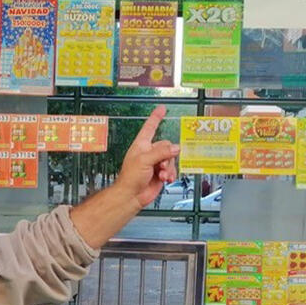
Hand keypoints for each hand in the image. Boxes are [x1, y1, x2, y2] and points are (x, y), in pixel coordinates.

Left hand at [68, 105, 179, 247]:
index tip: (162, 108)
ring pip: (170, 159)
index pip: (150, 127)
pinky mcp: (160, 173)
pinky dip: (170, 174)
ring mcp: (155, 163)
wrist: (131, 196)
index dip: (156, 117)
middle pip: (166, 146)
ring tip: (162, 175)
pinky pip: (171, 169)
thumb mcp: (145, 160)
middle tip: (161, 165)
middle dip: (167, 156)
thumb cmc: (130, 178)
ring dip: (168, 168)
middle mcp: (148, 152)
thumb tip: (175, 148)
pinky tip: (166, 179)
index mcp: (141, 145)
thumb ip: (161, 152)